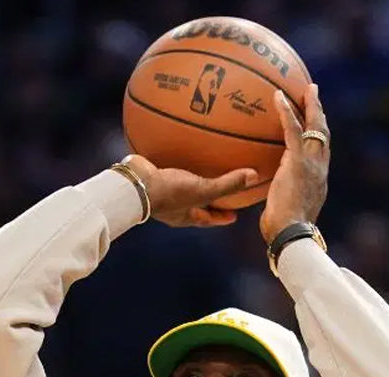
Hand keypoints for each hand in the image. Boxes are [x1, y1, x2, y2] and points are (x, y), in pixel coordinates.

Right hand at [123, 155, 257, 227]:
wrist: (133, 184)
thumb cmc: (169, 194)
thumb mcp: (202, 191)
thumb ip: (228, 185)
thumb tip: (254, 176)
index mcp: (186, 216)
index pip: (209, 219)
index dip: (221, 218)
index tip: (233, 216)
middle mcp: (174, 207)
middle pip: (196, 204)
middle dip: (208, 200)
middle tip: (221, 193)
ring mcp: (160, 191)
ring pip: (181, 185)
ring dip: (191, 178)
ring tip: (201, 168)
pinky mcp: (151, 175)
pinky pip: (167, 165)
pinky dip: (175, 158)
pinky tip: (179, 144)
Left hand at [259, 84, 330, 243]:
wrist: (291, 234)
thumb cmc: (284, 232)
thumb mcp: (284, 212)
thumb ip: (280, 198)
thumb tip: (270, 196)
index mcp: (318, 181)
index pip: (321, 153)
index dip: (319, 136)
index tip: (315, 124)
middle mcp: (320, 169)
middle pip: (323, 134)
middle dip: (320, 113)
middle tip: (314, 95)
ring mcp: (312, 164)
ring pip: (315, 127)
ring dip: (311, 105)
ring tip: (305, 88)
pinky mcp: (298, 162)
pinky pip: (293, 130)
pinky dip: (286, 111)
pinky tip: (277, 97)